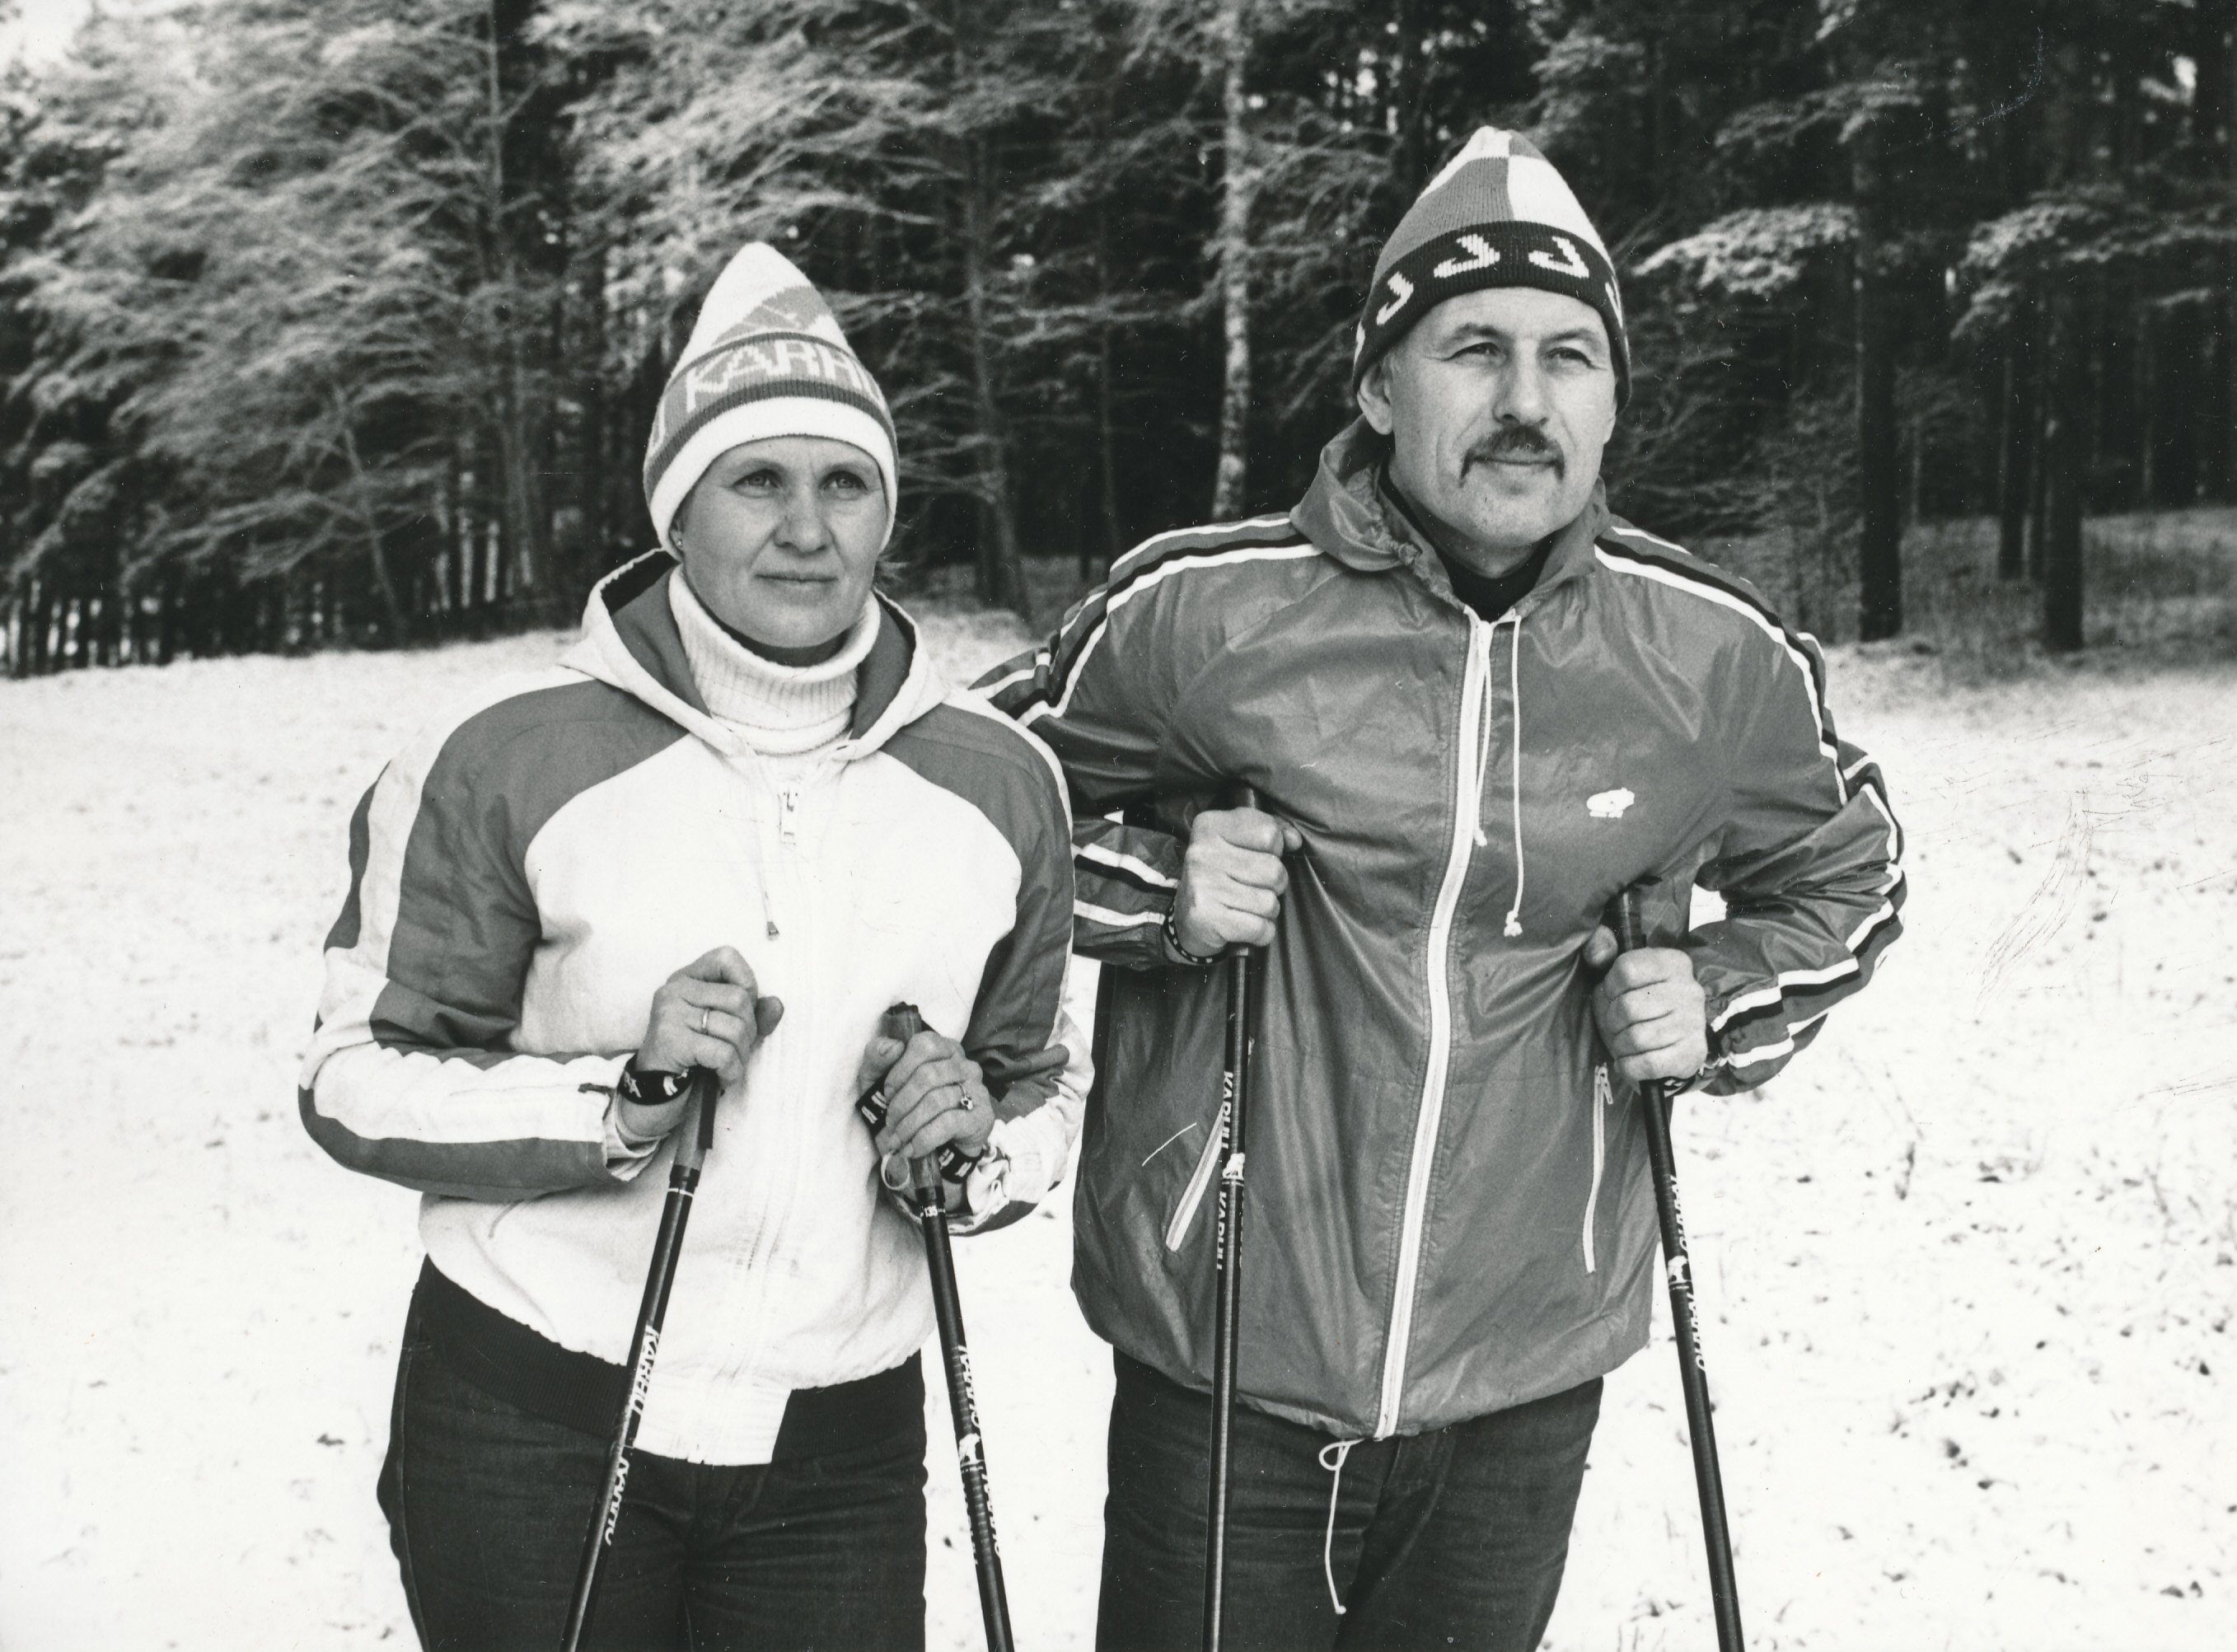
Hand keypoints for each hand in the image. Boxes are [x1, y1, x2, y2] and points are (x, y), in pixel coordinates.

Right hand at [635, 946, 784, 1130]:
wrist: (657, 1092)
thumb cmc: (694, 1055)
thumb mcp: (727, 1029)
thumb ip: (754, 1014)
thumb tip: (776, 1005)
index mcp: (687, 978)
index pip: (726, 957)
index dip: (746, 982)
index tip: (743, 1010)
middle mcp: (674, 989)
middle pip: (738, 998)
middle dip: (749, 1030)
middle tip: (737, 1049)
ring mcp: (669, 1013)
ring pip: (734, 1027)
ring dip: (741, 1054)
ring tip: (729, 1065)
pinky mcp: (670, 1040)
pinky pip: (722, 1052)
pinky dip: (731, 1070)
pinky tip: (722, 1078)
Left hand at [857, 1026, 994, 1175]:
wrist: (931, 1153)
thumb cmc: (904, 1109)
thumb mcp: (879, 1081)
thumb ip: (877, 1057)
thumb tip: (892, 1047)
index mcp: (944, 1049)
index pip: (923, 1046)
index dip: (899, 1072)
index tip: (887, 1095)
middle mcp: (965, 1065)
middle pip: (928, 1075)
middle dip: (901, 1104)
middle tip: (890, 1123)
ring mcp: (978, 1090)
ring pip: (937, 1100)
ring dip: (909, 1124)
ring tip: (898, 1139)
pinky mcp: (981, 1117)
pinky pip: (948, 1123)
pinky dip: (923, 1139)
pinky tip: (912, 1149)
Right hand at [1172, 807, 1302, 955]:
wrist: (1187, 919)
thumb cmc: (1221, 876)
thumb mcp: (1239, 842)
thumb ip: (1271, 831)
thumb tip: (1294, 839)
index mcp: (1211, 826)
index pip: (1269, 833)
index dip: (1274, 849)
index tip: (1257, 857)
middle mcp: (1202, 853)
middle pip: (1274, 870)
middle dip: (1273, 885)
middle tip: (1252, 888)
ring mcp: (1203, 886)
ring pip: (1269, 902)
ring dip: (1266, 911)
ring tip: (1246, 907)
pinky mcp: (1206, 918)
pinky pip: (1260, 928)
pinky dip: (1261, 932)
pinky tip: (1245, 925)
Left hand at [1583, 926, 1708, 1085]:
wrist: (1669, 1040)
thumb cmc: (1637, 1001)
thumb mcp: (1618, 972)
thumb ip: (1602, 950)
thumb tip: (1596, 951)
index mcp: (1674, 962)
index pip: (1627, 969)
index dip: (1610, 986)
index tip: (1614, 994)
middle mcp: (1690, 990)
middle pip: (1628, 1007)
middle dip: (1612, 1020)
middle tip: (1616, 1023)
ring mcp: (1694, 1023)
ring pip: (1636, 1038)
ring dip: (1620, 1044)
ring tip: (1624, 1040)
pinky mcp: (1693, 1054)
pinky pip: (1647, 1064)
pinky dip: (1629, 1066)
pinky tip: (1629, 1059)